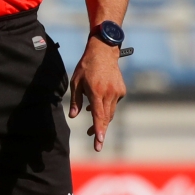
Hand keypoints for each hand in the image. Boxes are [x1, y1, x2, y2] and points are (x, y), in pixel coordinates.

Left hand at [69, 36, 125, 151]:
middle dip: (100, 129)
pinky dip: (106, 107)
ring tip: (92, 124)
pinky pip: (113, 104)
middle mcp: (109, 93)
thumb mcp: (76, 82)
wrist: (103, 53)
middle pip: (106, 117)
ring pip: (110, 112)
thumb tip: (73, 116)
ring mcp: (117, 92)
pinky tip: (97, 105)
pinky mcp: (121, 91)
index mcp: (96, 91)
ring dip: (102, 119)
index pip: (98, 115)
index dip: (99, 129)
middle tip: (92, 138)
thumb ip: (76, 100)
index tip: (99, 141)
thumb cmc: (86, 67)